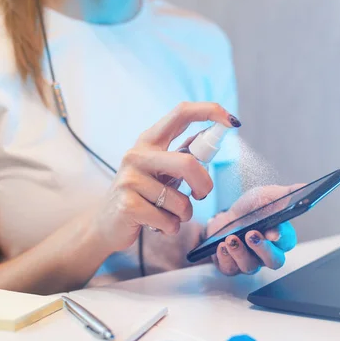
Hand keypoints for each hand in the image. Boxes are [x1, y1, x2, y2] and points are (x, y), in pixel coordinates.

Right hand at [95, 102, 240, 253]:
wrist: (107, 223)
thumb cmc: (141, 194)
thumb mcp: (159, 169)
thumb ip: (181, 154)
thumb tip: (210, 134)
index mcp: (149, 141)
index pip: (181, 113)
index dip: (210, 111)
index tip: (232, 121)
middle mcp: (137, 155)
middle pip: (188, 163)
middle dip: (204, 184)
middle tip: (201, 195)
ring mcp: (130, 179)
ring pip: (181, 201)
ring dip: (183, 214)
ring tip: (167, 213)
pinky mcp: (128, 205)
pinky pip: (169, 221)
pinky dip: (170, 228)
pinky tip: (155, 225)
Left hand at [207, 184, 302, 275]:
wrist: (225, 218)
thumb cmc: (249, 209)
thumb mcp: (266, 196)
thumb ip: (285, 193)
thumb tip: (304, 186)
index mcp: (280, 237)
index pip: (287, 242)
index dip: (281, 238)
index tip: (273, 232)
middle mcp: (267, 253)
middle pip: (274, 261)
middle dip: (263, 249)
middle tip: (252, 235)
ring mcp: (249, 261)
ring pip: (250, 266)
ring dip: (240, 252)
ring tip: (231, 238)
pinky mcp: (231, 266)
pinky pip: (230, 269)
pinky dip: (225, 258)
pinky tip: (221, 246)